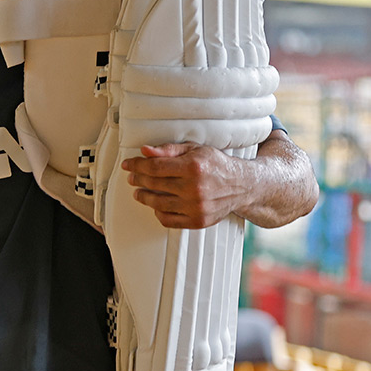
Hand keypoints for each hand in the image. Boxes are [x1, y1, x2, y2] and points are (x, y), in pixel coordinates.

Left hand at [120, 143, 245, 228]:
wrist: (241, 185)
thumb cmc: (217, 165)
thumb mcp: (195, 149)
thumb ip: (169, 150)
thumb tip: (145, 151)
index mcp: (193, 167)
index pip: (155, 167)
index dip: (137, 165)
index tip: (128, 165)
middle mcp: (194, 188)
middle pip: (154, 184)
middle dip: (138, 179)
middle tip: (132, 177)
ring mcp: (196, 207)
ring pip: (158, 203)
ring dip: (144, 197)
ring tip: (139, 192)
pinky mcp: (198, 221)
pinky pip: (168, 220)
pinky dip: (158, 212)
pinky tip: (156, 205)